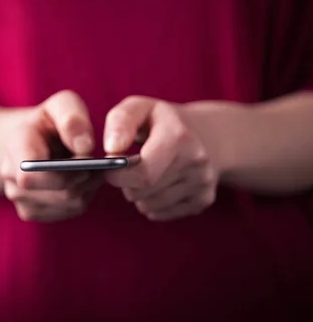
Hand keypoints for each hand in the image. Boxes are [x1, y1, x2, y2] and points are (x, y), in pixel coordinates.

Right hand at [0, 90, 102, 221]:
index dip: (65, 172)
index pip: (31, 175)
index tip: (85, 157)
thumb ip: (73, 118)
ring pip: (68, 203)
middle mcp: (9, 174)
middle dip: (84, 178)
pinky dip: (82, 197)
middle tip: (95, 163)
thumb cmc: (52, 121)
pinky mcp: (30, 212)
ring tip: (87, 169)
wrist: (35, 139)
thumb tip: (83, 148)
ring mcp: (18, 197)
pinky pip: (68, 211)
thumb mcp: (63, 104)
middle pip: (59, 191)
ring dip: (87, 187)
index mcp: (15, 143)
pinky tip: (79, 181)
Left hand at [103, 96, 219, 221]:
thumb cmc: (162, 121)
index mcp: (179, 137)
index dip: (118, 175)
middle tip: (127, 169)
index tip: (109, 168)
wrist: (210, 133)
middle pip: (142, 191)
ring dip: (137, 194)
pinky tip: (156, 185)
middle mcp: (196, 162)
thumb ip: (120, 120)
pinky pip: (159, 214)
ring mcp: (203, 184)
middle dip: (126, 183)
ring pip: (148, 206)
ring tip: (143, 174)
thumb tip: (112, 149)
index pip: (142, 174)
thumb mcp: (141, 107)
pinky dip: (150, 203)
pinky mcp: (203, 200)